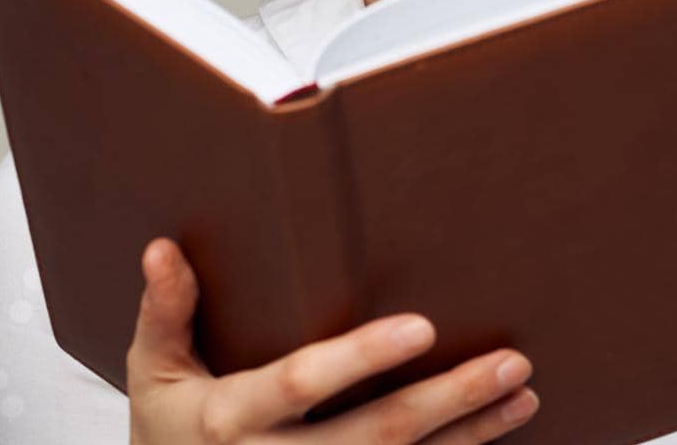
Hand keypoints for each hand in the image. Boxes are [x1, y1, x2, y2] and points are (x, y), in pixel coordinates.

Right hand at [126, 236, 538, 442]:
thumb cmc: (168, 434)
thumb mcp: (152, 376)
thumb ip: (165, 314)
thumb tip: (162, 249)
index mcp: (230, 421)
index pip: (302, 383)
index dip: (361, 358)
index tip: (423, 327)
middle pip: (374, 436)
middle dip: (448, 400)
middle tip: (512, 362)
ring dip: (471, 433)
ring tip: (524, 392)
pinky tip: (499, 429)